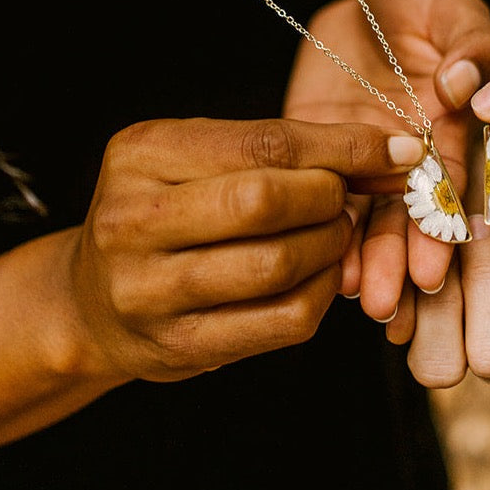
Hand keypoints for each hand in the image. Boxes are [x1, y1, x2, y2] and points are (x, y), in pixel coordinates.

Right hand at [67, 117, 426, 383]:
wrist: (91, 300)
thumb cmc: (164, 212)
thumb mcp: (197, 159)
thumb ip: (278, 149)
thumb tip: (391, 151)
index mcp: (141, 154)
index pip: (263, 142)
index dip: (344, 146)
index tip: (398, 149)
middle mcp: (133, 220)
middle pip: (266, 200)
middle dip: (331, 197)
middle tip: (349, 198)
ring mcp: (149, 291)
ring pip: (278, 264)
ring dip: (331, 246)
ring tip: (335, 234)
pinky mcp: (179, 347)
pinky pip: (282, 320)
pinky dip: (322, 293)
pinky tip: (321, 276)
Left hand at [284, 0, 489, 319]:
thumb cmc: (425, 1)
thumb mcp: (455, 11)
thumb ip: (471, 45)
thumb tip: (460, 81)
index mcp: (452, 130)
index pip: (450, 183)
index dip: (443, 223)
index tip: (437, 261)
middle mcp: (410, 156)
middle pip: (408, 214)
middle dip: (400, 257)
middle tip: (390, 299)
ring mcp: (363, 157)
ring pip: (366, 215)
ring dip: (364, 258)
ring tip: (357, 294)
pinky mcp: (319, 148)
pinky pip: (321, 193)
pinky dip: (322, 228)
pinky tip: (322, 265)